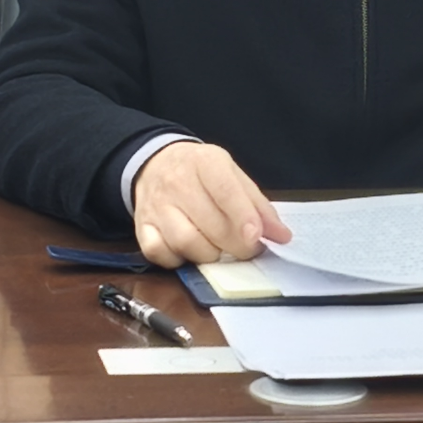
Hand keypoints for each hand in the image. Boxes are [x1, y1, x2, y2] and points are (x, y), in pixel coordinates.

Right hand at [131, 141, 292, 267]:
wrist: (155, 164)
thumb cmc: (201, 173)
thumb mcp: (233, 176)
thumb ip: (258, 205)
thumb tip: (281, 235)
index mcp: (205, 163)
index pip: (224, 191)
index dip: (243, 217)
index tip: (257, 237)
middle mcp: (177, 182)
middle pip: (210, 224)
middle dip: (235, 245)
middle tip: (248, 249)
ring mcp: (156, 206)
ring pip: (185, 242)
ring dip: (209, 254)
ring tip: (219, 249)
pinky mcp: (142, 227)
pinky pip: (159, 253)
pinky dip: (178, 260)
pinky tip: (190, 252)